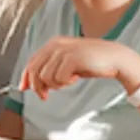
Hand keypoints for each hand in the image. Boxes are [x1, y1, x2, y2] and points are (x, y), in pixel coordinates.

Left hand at [19, 37, 139, 100]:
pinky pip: (59, 78)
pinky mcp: (72, 57)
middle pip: (34, 71)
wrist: (115, 58)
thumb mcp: (66, 64)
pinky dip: (65, 82)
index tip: (24, 89)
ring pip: (45, 77)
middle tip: (46, 95)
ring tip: (69, 81)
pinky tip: (75, 78)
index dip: (25, 77)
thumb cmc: (91, 62)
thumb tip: (29, 85)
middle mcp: (55, 45)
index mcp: (52, 44)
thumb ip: (49, 70)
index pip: (31, 62)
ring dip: (56, 84)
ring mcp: (63, 50)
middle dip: (38, 86)